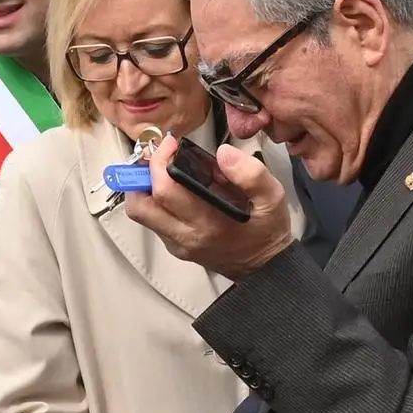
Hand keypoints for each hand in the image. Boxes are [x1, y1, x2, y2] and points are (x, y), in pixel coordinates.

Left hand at [121, 147, 292, 279]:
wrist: (266, 268)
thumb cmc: (267, 231)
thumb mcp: (272, 198)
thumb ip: (251, 173)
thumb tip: (223, 153)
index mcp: (207, 224)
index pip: (165, 192)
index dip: (159, 162)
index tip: (170, 144)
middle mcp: (185, 237)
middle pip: (139, 207)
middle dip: (140, 175)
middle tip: (157, 157)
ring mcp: (177, 244)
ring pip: (142, 214)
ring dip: (143, 188)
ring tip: (161, 168)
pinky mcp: (175, 246)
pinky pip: (153, 221)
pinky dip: (154, 200)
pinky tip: (172, 186)